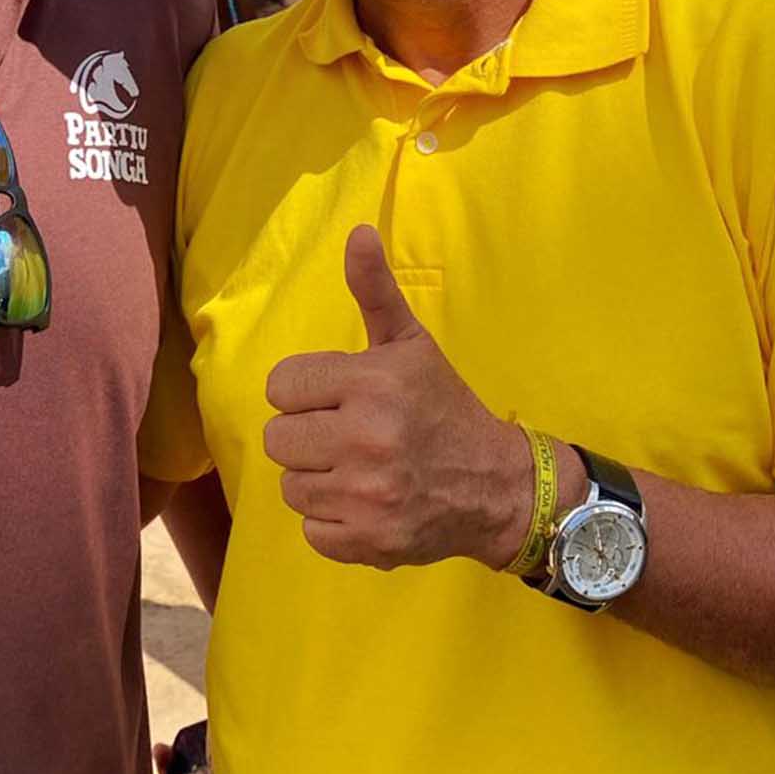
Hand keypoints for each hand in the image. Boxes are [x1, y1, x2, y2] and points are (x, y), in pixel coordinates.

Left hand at [263, 226, 528, 571]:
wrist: (496, 486)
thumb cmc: (443, 407)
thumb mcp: (410, 344)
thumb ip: (374, 290)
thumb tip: (358, 231)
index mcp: (371, 383)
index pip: (281, 386)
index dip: (306, 391)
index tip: (339, 398)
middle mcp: (365, 438)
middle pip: (277, 437)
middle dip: (308, 435)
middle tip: (347, 436)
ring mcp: (366, 496)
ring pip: (290, 485)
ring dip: (318, 480)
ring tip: (358, 470)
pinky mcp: (367, 541)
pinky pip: (310, 530)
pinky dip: (332, 522)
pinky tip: (365, 504)